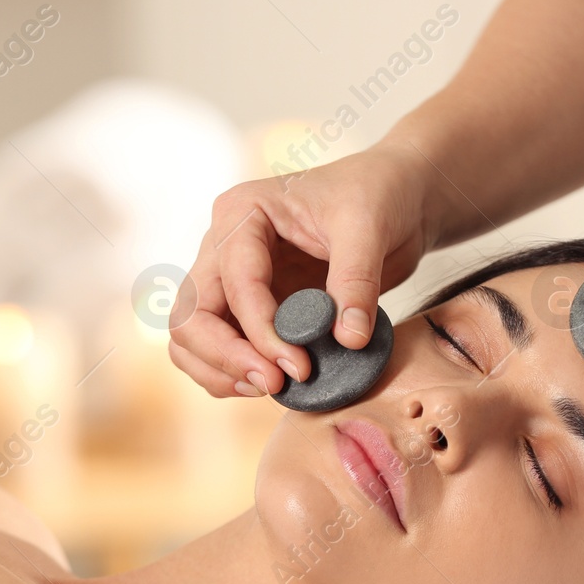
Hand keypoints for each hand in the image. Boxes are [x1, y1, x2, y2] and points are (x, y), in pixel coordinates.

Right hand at [168, 143, 435, 398]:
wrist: (393, 197)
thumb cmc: (374, 196)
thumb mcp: (368, 228)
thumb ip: (357, 282)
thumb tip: (349, 340)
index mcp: (242, 213)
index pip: (234, 283)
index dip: (262, 332)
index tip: (299, 366)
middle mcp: (222, 245)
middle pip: (191, 314)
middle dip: (226, 356)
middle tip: (275, 383)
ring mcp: (228, 278)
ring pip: (190, 337)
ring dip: (220, 371)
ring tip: (270, 387)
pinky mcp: (245, 307)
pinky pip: (215, 349)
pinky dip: (231, 373)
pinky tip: (272, 382)